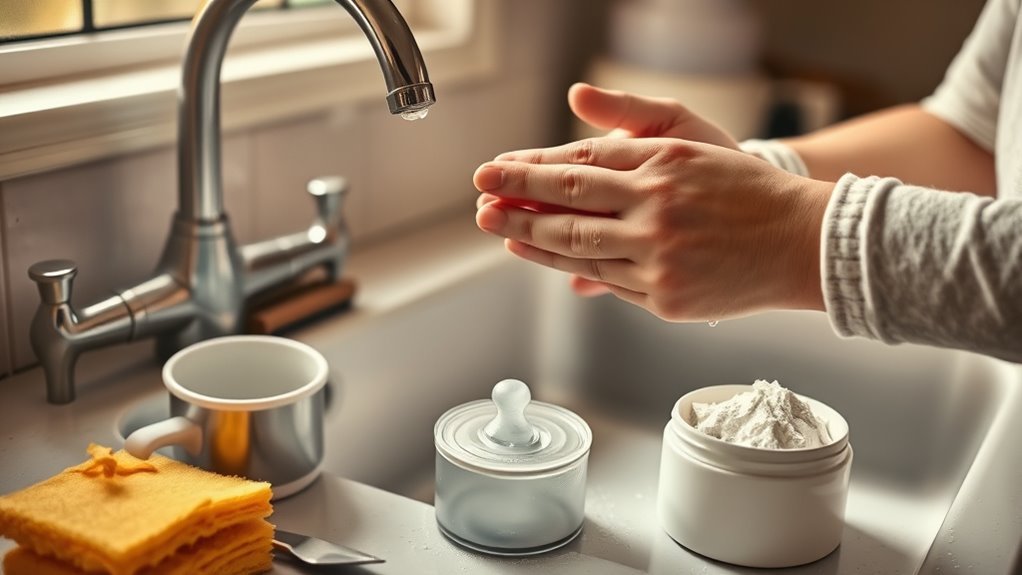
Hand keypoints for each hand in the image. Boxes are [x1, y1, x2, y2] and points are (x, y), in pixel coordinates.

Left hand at [478, 83, 741, 296]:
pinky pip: (607, 281)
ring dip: (531, 238)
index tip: (495, 168)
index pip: (581, 161)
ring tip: (497, 228)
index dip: (532, 166)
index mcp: (663, 161)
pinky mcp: (666, 296)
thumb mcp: (691, 137)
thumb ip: (629, 122)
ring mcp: (660, 255)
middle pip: (569, 201)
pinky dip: (570, 270)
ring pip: (579, 247)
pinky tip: (544, 260)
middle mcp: (657, 207)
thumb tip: (575, 96)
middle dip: (516, 198)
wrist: (801, 242)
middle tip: (480, 195)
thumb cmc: (745, 190)